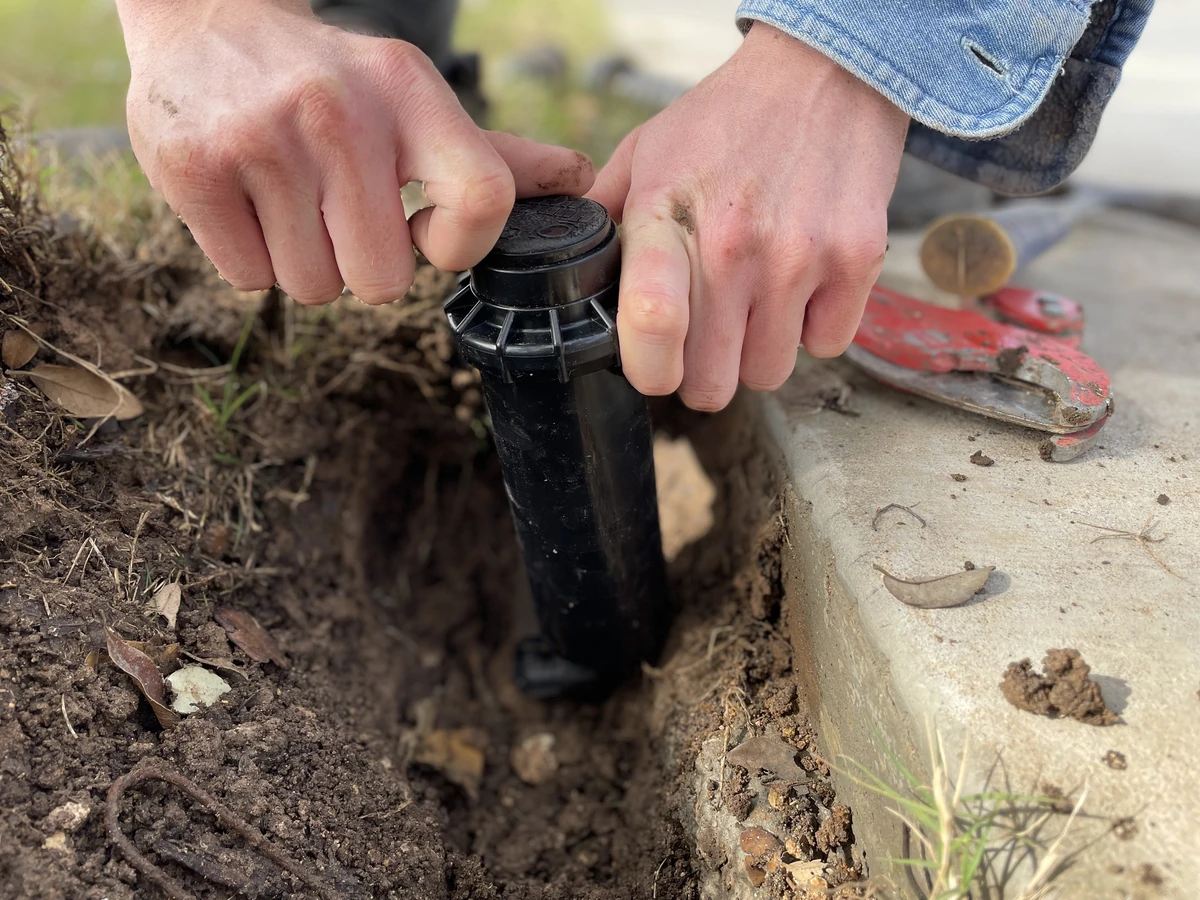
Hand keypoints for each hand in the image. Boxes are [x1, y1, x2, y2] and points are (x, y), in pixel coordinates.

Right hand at [116, 0, 593, 303]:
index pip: (483, 202)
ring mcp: (261, 139)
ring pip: (314, 288)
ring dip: (307, 265)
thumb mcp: (416, 99)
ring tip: (290, 201)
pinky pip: (250, 280)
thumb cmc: (335, 82)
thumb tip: (580, 181)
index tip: (424, 232)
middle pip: (382, 280)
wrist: (209, 25)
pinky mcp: (193, 168)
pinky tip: (248, 202)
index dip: (458, 246)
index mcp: (410, 91)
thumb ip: (495, 154)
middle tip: (340, 217)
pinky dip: (252, 259)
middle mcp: (339, 111)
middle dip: (363, 267)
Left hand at [588, 23, 907, 410]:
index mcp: (668, 217)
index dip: (649, 370)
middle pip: (713, 383)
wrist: (824, 72)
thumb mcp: (648, 152)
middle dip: (704, 371)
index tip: (653, 369)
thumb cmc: (727, 120)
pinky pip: (826, 345)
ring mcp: (800, 256)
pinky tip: (801, 283)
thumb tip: (564, 269)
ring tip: (756, 298)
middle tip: (707, 335)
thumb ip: (605, 216)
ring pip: (769, 373)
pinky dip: (813, 328)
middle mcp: (735, 244)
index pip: (653, 321)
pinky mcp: (856, 261)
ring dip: (758, 350)